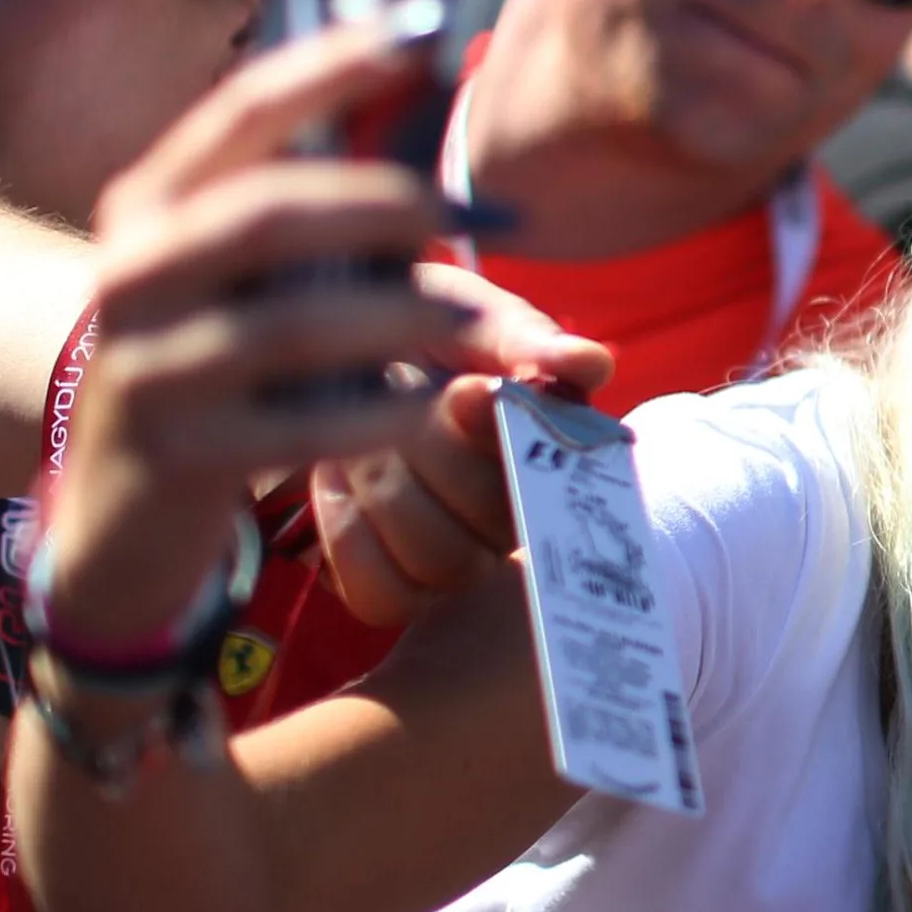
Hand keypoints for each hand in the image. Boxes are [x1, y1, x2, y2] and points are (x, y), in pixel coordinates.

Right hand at [53, 4, 460, 644]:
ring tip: (484, 327)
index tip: (422, 29)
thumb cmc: (224, 372)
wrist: (119, 514)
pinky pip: (305, 425)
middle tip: (473, 211)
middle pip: (270, 213)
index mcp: (153, 205)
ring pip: (294, 325)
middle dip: (385, 203)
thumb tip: (476, 185)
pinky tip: (427, 409)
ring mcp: (148, 365)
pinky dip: (381, 413)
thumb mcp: (256, 287)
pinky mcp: (181, 453)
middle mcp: (136, 272)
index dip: (333, 65)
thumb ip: (343, 231)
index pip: (242, 112)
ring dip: (405, 316)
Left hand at [309, 264, 611, 625]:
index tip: (469, 387)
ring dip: (386, 487)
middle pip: (494, 525)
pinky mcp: (389, 589)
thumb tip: (589, 363)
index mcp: (549, 459)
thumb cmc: (411, 329)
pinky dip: (350, 532)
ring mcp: (453, 562)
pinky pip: (383, 596)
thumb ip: (525, 339)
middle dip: (433, 449)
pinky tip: (335, 478)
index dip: (506, 441)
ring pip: (442, 562)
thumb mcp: (467, 315)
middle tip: (396, 393)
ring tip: (358, 432)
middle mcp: (512, 524)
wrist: (321, 342)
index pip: (557, 481)